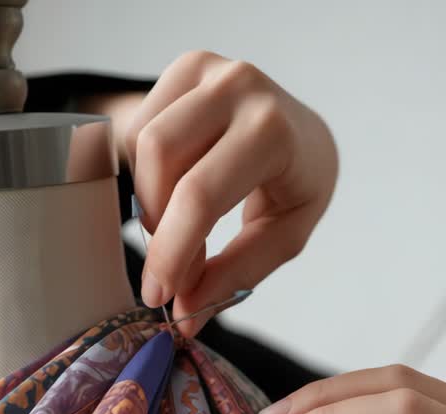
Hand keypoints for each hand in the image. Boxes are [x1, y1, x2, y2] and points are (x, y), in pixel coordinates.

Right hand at [125, 51, 338, 335]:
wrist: (306, 131)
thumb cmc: (297, 184)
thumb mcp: (284, 235)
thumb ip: (236, 274)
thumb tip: (185, 315)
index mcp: (275, 132)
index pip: (201, 196)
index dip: (171, 250)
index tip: (158, 295)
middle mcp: (242, 87)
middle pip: (160, 160)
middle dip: (158, 225)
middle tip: (172, 269)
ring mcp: (212, 68)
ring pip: (144, 142)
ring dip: (150, 199)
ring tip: (179, 227)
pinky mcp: (187, 65)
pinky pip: (140, 124)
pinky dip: (147, 169)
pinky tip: (176, 186)